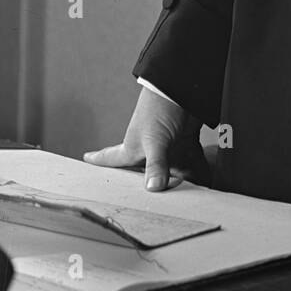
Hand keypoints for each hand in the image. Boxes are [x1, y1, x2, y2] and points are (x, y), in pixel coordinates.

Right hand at [83, 87, 210, 191]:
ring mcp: (168, 146)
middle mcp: (149, 149)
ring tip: (185, 199)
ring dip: (179, 183)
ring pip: (171, 171)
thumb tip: (153, 187)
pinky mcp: (187, 142)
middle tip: (148, 203)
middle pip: (145, 172)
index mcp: (133, 148)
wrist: (185, 87)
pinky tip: (204, 184)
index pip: (112, 158)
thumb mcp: (154, 140)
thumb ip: (155, 165)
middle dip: (149, 186)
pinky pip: (192, 163)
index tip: (86, 159)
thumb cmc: (160, 108)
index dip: (99, 160)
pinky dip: (198, 172)